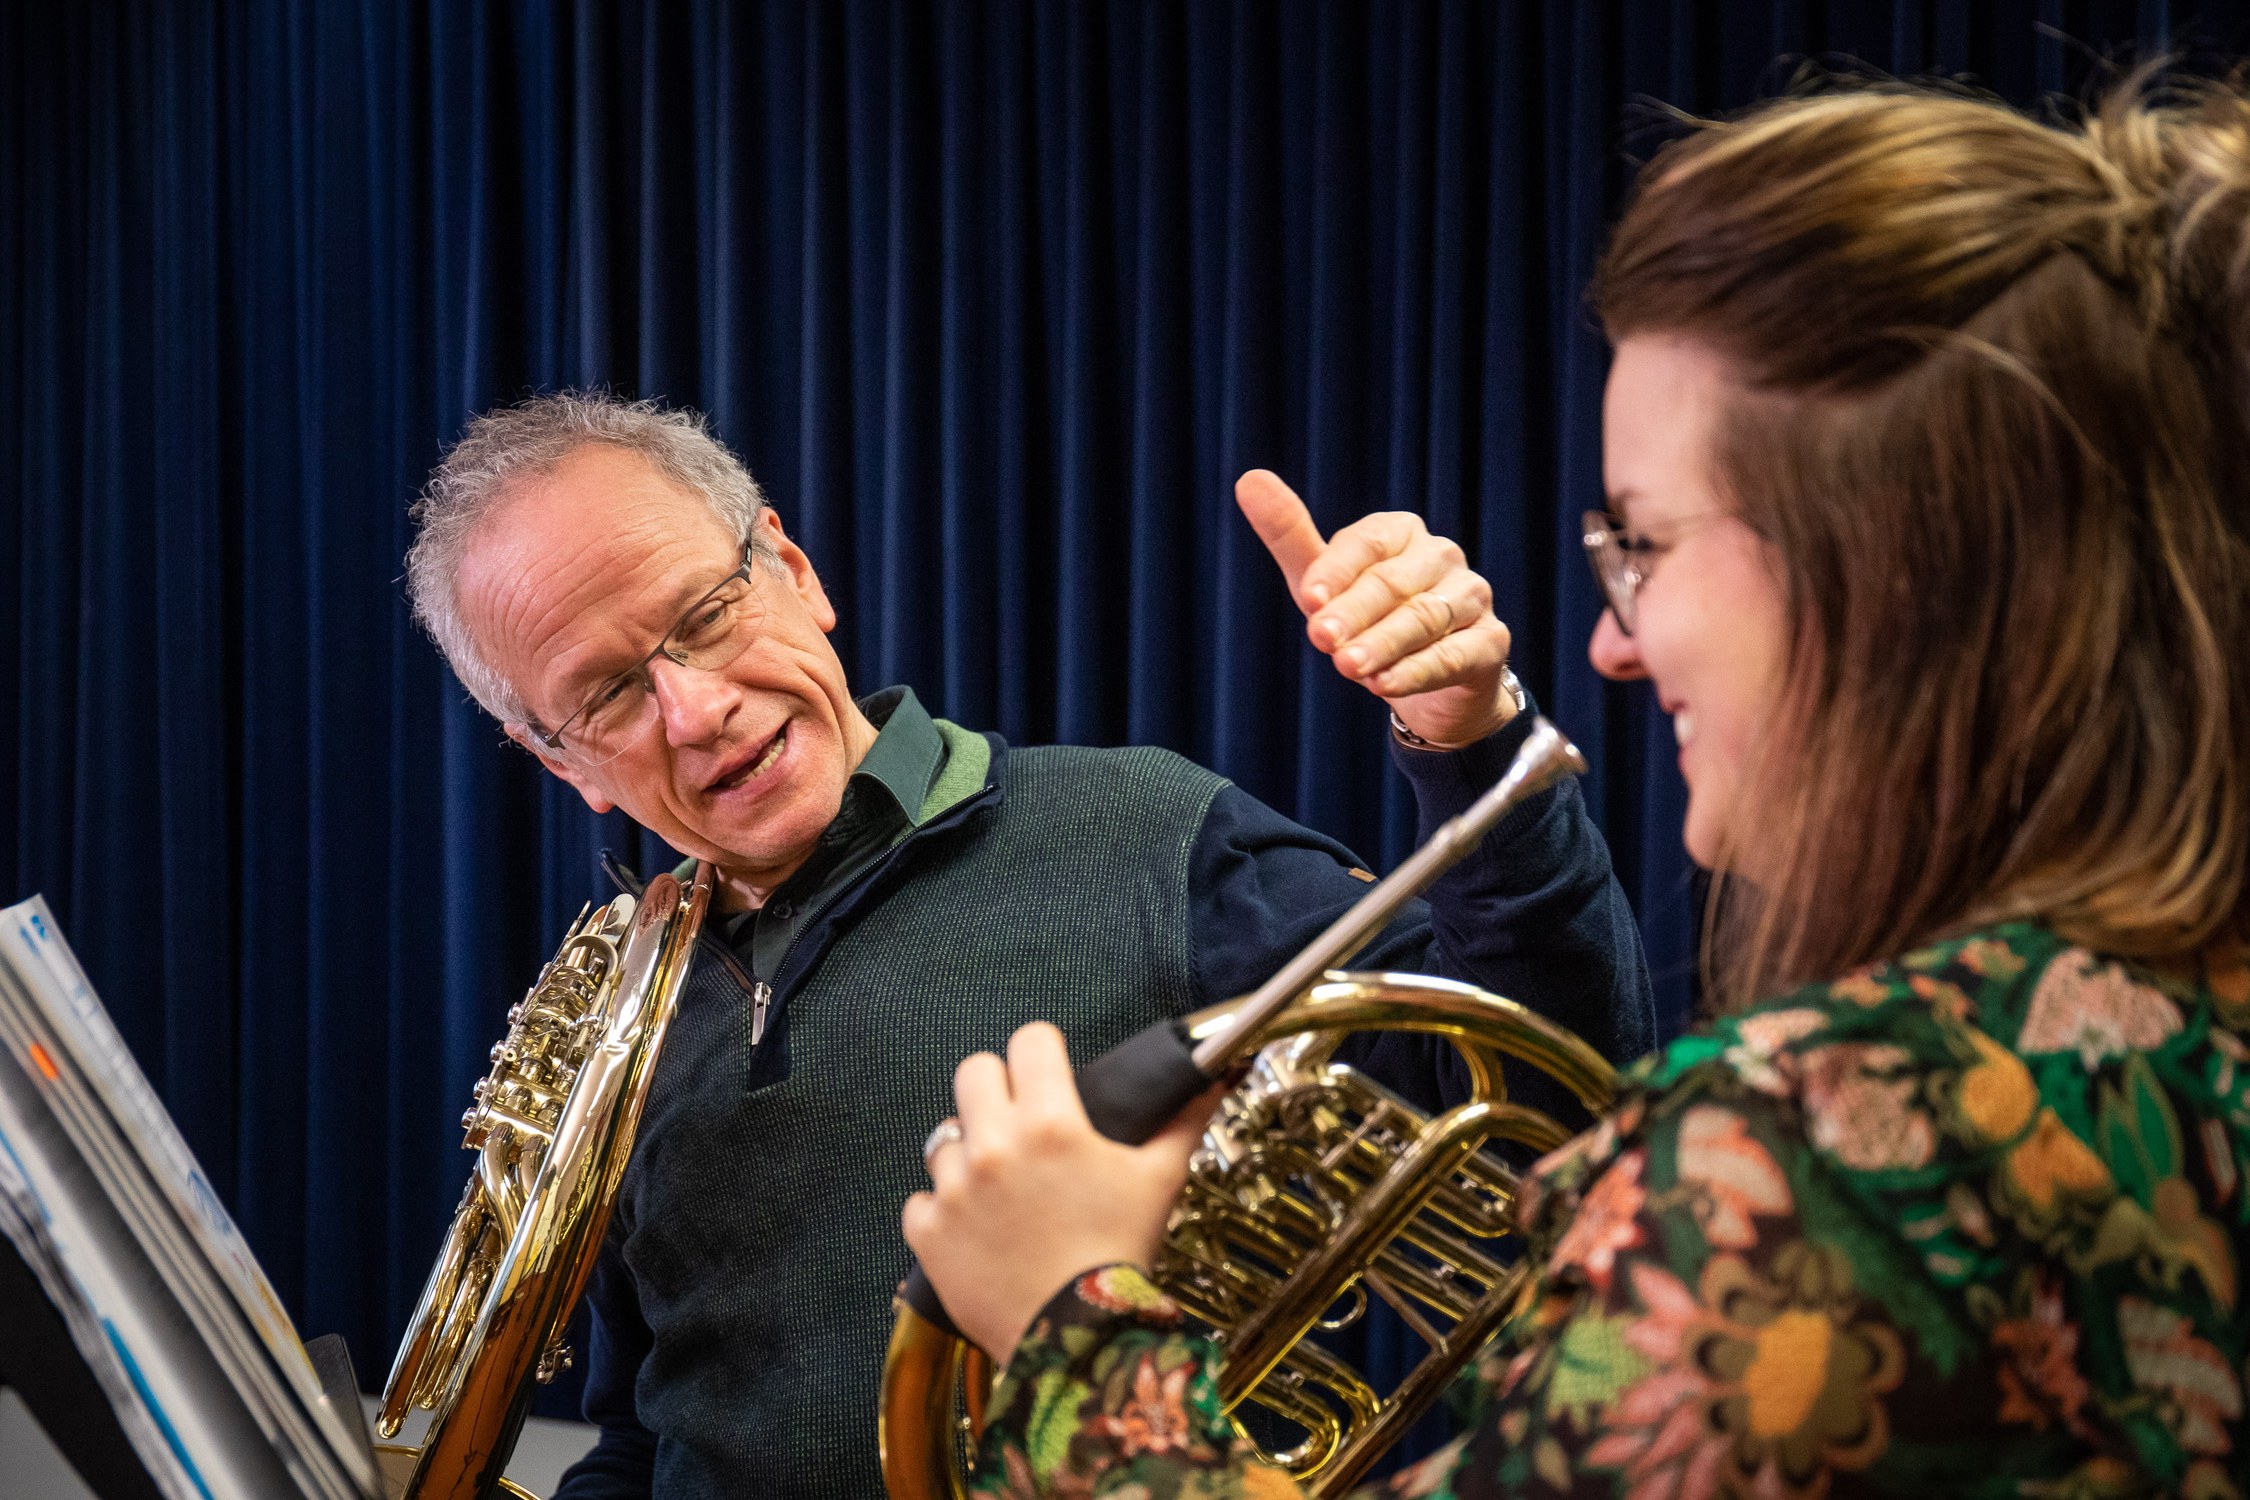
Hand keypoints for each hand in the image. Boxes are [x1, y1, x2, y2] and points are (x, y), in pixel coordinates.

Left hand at [901, 1023, 1216, 1361]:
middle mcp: (994, 1146)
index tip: (1049, 1073)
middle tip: (1019, 1120)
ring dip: (969, 1156)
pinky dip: (943, 1211)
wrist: (1079, 1342)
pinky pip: (921, 1199)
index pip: (1030, 1041)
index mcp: (1050, 1124)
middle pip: (975, 1072)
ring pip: (944, 1138)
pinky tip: (977, 1230)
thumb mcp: (1158, 1182)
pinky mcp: (927, 1231)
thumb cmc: (1120, 1256)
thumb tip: (1208, 1081)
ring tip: (1002, 1190)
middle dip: (997, 1088)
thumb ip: (1180, 1122)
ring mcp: (954, 1189)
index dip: (1043, 1052)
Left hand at [1237, 469, 1516, 747]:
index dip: (1337, 572)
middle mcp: (1441, 556)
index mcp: (1401, 532)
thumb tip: (1248, 479)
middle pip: (1393, 583)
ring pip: (1424, 619)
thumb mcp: (1322, 584)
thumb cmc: (1367, 622)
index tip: (1308, 600)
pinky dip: (1417, 671)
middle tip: (1321, 639)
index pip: (1368, 543)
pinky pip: (1454, 654)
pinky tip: (1386, 685)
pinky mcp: (1491, 642)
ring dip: (1383, 644)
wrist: (1429, 685)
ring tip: (1349, 667)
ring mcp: (1472, 597)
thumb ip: (1290, 537)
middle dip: (1354, 613)